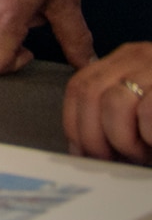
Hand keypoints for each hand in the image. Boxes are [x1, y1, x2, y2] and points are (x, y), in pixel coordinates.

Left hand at [65, 43, 151, 163]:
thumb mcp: (146, 102)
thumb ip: (119, 113)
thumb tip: (85, 149)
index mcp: (126, 61)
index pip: (79, 86)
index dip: (73, 124)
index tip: (80, 152)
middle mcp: (138, 58)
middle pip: (88, 93)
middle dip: (91, 137)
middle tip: (111, 161)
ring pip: (113, 103)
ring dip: (122, 140)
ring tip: (141, 155)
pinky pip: (147, 113)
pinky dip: (147, 138)